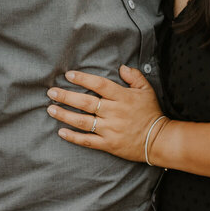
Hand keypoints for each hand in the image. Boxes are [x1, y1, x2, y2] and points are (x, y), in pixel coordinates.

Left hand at [47, 66, 161, 162]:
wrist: (158, 140)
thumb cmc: (151, 113)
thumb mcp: (146, 90)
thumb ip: (134, 76)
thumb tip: (121, 67)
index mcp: (122, 97)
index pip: (99, 85)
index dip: (83, 79)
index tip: (68, 75)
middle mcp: (113, 112)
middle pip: (86, 102)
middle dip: (66, 96)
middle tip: (51, 92)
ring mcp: (110, 129)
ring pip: (82, 121)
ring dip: (64, 115)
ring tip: (51, 109)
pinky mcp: (108, 144)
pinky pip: (87, 141)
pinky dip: (73, 137)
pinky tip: (61, 132)